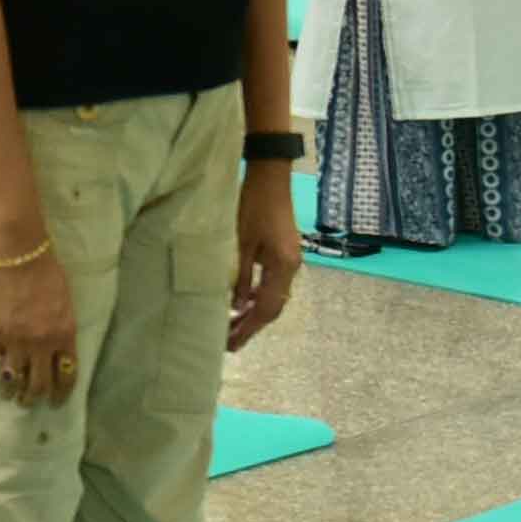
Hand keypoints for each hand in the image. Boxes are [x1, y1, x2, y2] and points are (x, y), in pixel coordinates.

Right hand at [0, 238, 75, 404]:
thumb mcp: (64, 301)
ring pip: (12, 380)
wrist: (16, 250)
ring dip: (10, 390)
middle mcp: (41, 344)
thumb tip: (54, 346)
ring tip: (7, 392)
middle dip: (33, 397)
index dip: (61, 393)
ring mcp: (14, 341)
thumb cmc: (44, 267)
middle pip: (39, 384)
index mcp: (64, 335)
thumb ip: (60, 326)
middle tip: (27, 400)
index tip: (55, 401)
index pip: (66, 375)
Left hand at [229, 166, 302, 346]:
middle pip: (273, 307)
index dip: (249, 329)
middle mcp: (291, 267)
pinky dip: (258, 296)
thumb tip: (236, 306)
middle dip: (251, 325)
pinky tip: (243, 301)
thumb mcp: (240, 243)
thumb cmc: (253, 206)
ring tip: (232, 326)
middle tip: (229, 342)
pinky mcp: (285, 253)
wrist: (270, 177)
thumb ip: (239, 277)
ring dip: (254, 312)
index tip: (232, 344)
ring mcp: (290, 260)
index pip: (267, 309)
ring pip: (274, 297)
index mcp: (282, 267)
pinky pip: (273, 283)